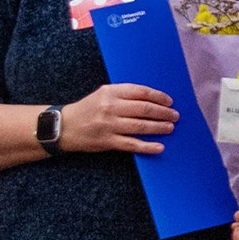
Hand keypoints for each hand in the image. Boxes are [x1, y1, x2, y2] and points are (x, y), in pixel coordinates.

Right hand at [59, 83, 176, 154]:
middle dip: (163, 112)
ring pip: (141, 126)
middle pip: (144, 109)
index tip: (169, 101)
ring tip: (170, 128)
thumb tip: (152, 98)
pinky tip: (159, 147)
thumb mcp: (103, 94)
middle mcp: (111, 107)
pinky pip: (132, 144)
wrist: (63, 127)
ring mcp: (109, 125)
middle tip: (175, 115)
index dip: (159, 96)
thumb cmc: (88, 108)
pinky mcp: (107, 141)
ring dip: (159, 127)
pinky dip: (147, 146)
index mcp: (111, 92)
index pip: (141, 92)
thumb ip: (124, 94)